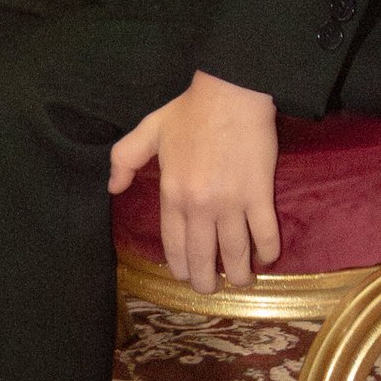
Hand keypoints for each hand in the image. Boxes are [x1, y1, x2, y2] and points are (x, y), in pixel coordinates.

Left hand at [107, 72, 280, 291]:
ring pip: (235, 254)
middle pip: (202, 258)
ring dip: (239, 275)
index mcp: (172, 194)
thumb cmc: (191, 111)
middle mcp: (199, 206)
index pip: (173, 244)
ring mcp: (231, 203)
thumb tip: (113, 188)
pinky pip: (265, 235)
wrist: (231, 93)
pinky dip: (267, 253)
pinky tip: (266, 258)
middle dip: (205, 281)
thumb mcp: (149, 130)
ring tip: (241, 281)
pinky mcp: (259, 195)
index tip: (185, 275)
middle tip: (210, 288)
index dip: (180, 267)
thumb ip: (125, 159)